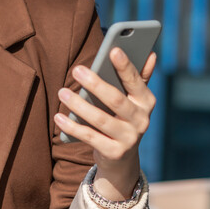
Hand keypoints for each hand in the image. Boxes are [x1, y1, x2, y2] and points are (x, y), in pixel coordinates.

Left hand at [54, 48, 156, 200]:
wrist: (122, 158)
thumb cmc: (122, 119)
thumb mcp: (133, 100)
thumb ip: (138, 78)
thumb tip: (150, 53)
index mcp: (147, 102)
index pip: (136, 81)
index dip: (125, 66)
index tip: (113, 50)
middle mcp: (142, 120)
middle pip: (116, 100)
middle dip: (96, 84)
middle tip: (76, 70)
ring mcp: (129, 139)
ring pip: (100, 119)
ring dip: (79, 105)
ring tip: (62, 92)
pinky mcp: (114, 153)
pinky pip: (89, 137)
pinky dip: (72, 127)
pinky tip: (59, 117)